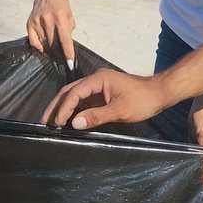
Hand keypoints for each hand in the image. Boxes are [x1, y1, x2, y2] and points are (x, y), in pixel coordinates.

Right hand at [26, 0, 75, 66]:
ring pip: (44, 43)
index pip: (65, 40)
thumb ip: (67, 32)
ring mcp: (37, 22)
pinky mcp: (30, 23)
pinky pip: (33, 41)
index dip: (68, 53)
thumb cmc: (61, 6)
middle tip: (62, 58)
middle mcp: (47, 20)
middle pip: (53, 44)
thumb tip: (65, 47)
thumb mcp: (70, 17)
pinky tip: (43, 47)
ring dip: (50, 50)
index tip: (70, 64)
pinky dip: (39, 47)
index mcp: (60, 18)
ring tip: (54, 52)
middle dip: (59, 54)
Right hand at [40, 68, 167, 127]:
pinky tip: (67, 121)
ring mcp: (97, 87)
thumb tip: (74, 123)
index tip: (57, 123)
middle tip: (43, 122)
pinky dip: (73, 111)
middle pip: (69, 92)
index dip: (63, 108)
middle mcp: (95, 80)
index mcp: (98, 79)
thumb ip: (96, 116)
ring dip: (62, 109)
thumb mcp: (120, 110)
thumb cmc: (142, 101)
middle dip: (55, 107)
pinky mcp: (101, 94)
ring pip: (74, 97)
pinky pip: (83, 101)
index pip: (74, 93)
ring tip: (51, 123)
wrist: (159, 94)